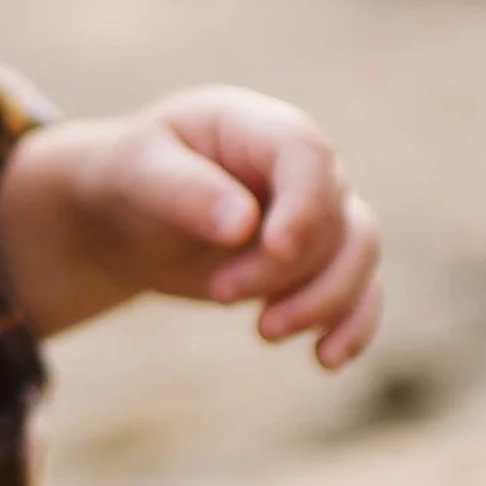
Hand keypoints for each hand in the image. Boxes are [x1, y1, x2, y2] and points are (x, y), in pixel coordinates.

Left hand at [0, 89, 383, 367]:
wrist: (125, 216)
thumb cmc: (128, 179)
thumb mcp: (136, 173)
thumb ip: (184, 191)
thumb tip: (243, 225)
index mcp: (257, 127)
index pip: (307, 155)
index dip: (304, 205)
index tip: (277, 248)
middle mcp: (298, 165)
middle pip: (335, 216)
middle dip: (286, 269)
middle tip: (220, 294)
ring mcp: (314, 212)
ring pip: (358, 253)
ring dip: (323, 302)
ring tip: (264, 332)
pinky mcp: (317, 259)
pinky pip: (360, 289)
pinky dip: (353, 324)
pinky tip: (326, 358)